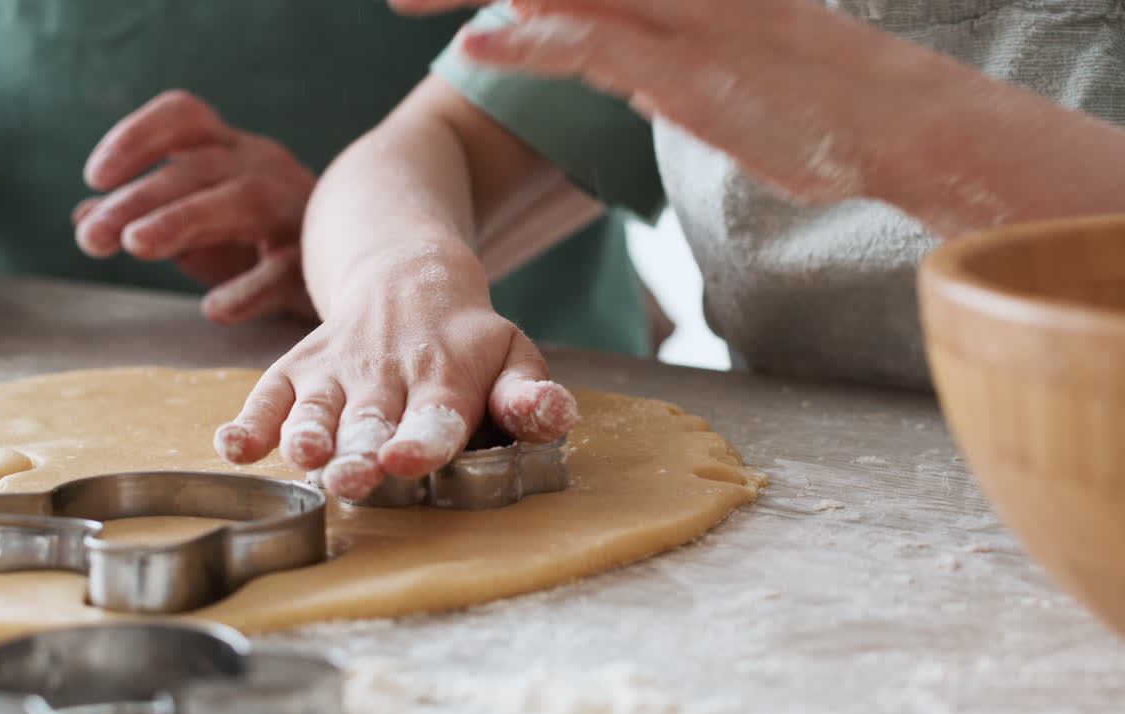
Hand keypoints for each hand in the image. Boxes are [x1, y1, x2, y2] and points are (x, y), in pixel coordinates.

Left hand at [77, 90, 316, 324]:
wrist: (364, 268)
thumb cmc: (264, 244)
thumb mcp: (201, 227)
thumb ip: (148, 218)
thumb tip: (83, 217)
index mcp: (234, 152)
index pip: (184, 117)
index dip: (136, 136)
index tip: (94, 177)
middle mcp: (267, 169)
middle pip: (201, 165)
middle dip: (140, 197)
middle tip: (92, 239)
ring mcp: (299, 211)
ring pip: (243, 199)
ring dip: (184, 219)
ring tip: (135, 246)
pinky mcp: (320, 262)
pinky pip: (282, 269)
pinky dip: (245, 289)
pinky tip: (214, 309)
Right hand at [212, 256, 577, 501]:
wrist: (405, 274)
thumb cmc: (464, 337)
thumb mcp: (511, 354)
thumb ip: (527, 394)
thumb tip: (557, 415)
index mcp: (444, 377)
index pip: (434, 414)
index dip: (420, 439)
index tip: (407, 460)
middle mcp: (385, 375)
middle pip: (369, 420)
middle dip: (359, 451)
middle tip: (352, 478)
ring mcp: (336, 371)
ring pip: (316, 408)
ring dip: (307, 433)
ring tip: (302, 454)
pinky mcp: (297, 369)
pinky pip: (268, 393)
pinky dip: (249, 421)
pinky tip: (234, 446)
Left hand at [392, 0, 922, 205]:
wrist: (894, 119)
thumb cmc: (812, 103)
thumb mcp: (714, 66)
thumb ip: (646, 55)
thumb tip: (598, 59)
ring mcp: (676, 14)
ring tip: (402, 2)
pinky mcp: (684, 64)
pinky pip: (587, 44)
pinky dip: (524, 47)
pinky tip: (474, 50)